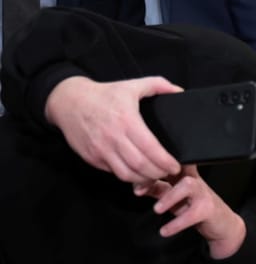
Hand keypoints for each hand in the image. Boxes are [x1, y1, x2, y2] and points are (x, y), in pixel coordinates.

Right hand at [44, 75, 181, 183]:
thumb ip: (158, 85)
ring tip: (156, 175)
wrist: (68, 101)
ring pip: (127, 175)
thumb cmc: (102, 95)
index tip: (176, 165)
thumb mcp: (131, 85)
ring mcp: (101, 150)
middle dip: (159, 173)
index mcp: (126, 120)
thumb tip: (178, 91)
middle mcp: (113, 137)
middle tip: (169, 172)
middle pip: (141, 166)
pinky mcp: (92, 158)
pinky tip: (138, 173)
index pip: (150, 148)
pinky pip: (114, 173)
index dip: (165, 162)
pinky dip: (129, 176)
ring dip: (145, 179)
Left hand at [134, 166, 245, 258]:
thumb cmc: (197, 208)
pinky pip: (192, 214)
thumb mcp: (174, 198)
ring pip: (187, 186)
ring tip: (156, 209)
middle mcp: (195, 180)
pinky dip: (177, 223)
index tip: (134, 178)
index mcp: (184, 174)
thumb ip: (158, 190)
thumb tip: (138, 186)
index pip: (167, 165)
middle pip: (177, 170)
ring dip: (170, 197)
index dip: (150, 168)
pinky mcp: (208, 209)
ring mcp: (203, 193)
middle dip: (157, 177)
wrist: (222, 225)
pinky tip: (165, 230)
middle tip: (140, 190)